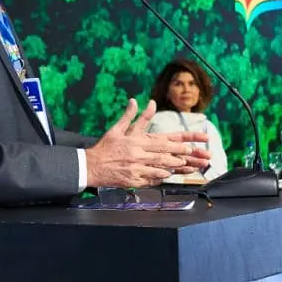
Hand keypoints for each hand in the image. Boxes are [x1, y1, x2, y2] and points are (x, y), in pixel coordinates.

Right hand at [85, 99, 211, 188]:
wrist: (90, 166)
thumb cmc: (104, 147)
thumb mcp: (116, 129)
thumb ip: (129, 116)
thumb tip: (134, 101)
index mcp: (135, 143)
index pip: (161, 143)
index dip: (176, 146)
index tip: (188, 146)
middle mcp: (137, 156)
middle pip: (163, 156)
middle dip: (179, 157)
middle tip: (191, 157)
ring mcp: (136, 169)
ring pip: (159, 169)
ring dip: (172, 168)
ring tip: (183, 166)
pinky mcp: (133, 180)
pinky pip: (150, 180)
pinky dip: (160, 178)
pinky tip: (166, 175)